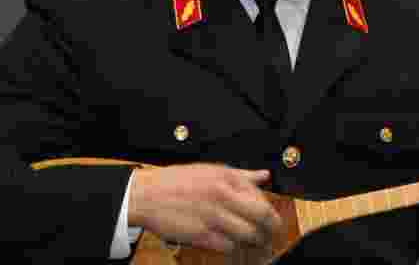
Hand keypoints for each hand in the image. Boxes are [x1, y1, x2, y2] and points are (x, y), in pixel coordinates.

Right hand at [128, 163, 282, 259]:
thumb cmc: (176, 182)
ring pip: (248, 234)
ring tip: (255, 242)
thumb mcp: (211, 170)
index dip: (270, 210)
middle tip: (272, 234)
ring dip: (255, 241)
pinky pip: (228, 246)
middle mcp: (223, 196)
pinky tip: (232, 244)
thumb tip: (263, 176)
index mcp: (227, 178)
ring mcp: (213, 216)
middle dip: (272, 228)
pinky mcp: (201, 234)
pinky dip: (234, 247)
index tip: (272, 218)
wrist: (146, 195)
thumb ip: (241, 175)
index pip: (261, 196)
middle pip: (262, 216)